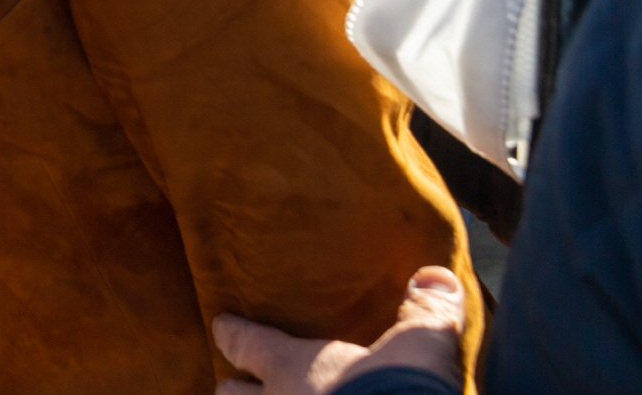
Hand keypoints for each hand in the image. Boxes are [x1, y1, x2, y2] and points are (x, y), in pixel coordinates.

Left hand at [212, 266, 463, 394]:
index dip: (233, 332)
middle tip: (244, 383)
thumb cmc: (399, 393)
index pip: (245, 341)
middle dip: (235, 388)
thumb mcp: (422, 350)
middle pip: (229, 394)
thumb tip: (437, 277)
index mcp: (291, 367)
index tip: (223, 325)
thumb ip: (425, 314)